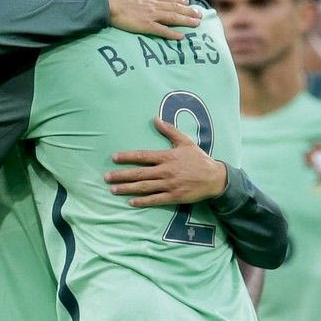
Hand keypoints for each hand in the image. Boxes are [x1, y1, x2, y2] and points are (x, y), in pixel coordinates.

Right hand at [102, 0, 201, 40]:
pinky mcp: (146, 25)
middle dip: (187, 11)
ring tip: (197, 23)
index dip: (177, 0)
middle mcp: (151, 4)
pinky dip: (172, 34)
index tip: (186, 2)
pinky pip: (163, 30)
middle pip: (173, 7)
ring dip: (186, 21)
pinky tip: (181, 37)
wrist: (106, 2)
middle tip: (198, 13)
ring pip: (173, 17)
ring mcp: (150, 14)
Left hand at [105, 117, 226, 206]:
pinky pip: (155, 200)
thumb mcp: (185, 142)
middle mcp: (166, 171)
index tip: (114, 158)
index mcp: (167, 157)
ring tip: (113, 190)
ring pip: (144, 187)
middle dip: (121, 175)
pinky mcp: (174, 197)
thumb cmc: (199, 159)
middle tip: (106, 177)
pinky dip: (143, 201)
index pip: (143, 156)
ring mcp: (169, 185)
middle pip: (139, 173)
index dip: (127, 157)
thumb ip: (169, 131)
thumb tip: (155, 119)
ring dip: (127, 189)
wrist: (214, 178)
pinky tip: (131, 202)